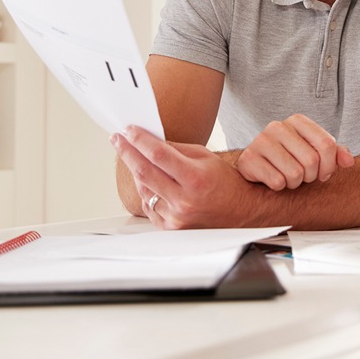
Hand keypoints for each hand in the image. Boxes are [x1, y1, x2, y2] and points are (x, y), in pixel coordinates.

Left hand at [111, 126, 263, 228]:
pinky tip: (148, 181)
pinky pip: (148, 206)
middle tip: (118, 140)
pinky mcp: (172, 227)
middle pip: (144, 172)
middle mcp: (184, 200)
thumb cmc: (225, 182)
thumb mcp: (205, 157)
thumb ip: (175, 149)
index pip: (158, 155)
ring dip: (135, 171)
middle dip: (127, 152)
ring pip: (143, 189)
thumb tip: (149, 140)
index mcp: (195, 178)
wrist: (242, 210)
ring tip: (134, 157)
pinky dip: (146, 191)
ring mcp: (176, 217)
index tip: (128, 131)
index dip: (140, 140)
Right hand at [236, 114, 354, 189]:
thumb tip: (349, 162)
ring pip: (295, 173)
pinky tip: (273, 179)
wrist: (256, 166)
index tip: (323, 173)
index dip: (330, 165)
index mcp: (297, 121)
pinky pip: (277, 182)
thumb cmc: (290, 159)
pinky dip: (279, 187)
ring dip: (295, 183)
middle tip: (302, 176)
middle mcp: (278, 126)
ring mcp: (261, 141)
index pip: (327, 144)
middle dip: (311, 176)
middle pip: (312, 160)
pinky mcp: (248, 159)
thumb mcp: (315, 153)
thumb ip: (335, 154)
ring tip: (287, 177)